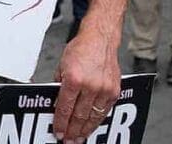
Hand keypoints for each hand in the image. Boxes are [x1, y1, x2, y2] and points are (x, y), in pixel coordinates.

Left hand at [53, 24, 120, 142]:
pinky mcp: (114, 90)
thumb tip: (57, 104)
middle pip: (79, 116)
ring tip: (79, 138)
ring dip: (85, 130)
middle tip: (67, 140)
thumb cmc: (80, 49)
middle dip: (72, 131)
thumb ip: (59, 86)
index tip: (58, 132)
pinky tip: (91, 125)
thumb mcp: (62, 66)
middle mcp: (90, 85)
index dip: (60, 123)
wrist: (100, 39)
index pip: (65, 108)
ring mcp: (104, 89)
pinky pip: (105, 111)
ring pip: (93, 117)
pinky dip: (97, 120)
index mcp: (74, 79)